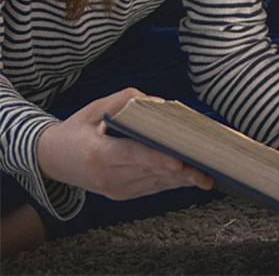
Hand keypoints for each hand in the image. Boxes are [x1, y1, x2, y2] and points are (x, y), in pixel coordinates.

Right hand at [36, 88, 213, 199]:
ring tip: (205, 175)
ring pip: (153, 183)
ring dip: (180, 180)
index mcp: (97, 153)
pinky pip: (149, 187)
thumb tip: (160, 105)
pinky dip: (169, 181)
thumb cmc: (79, 127)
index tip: (179, 161)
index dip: (157, 159)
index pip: (132, 155)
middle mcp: (106, 177)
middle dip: (179, 172)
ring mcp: (113, 190)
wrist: (54, 158)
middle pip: (148, 172)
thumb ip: (128, 102)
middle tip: (206, 170)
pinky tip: (189, 177)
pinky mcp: (120, 194)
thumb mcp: (96, 107)